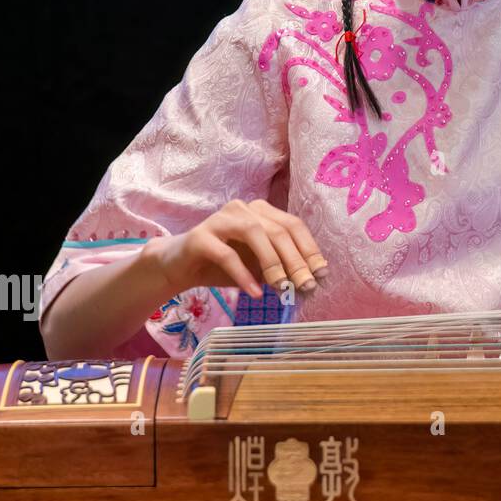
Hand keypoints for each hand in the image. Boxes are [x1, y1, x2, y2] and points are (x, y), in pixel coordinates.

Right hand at [144, 198, 326, 300]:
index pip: (293, 226)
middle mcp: (244, 208)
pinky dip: (243, 274)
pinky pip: (226, 254)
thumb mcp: (258, 268)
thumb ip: (280, 269)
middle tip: (306, 287)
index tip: (322, 274)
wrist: (178, 266)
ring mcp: (221, 219)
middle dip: (296, 261)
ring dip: (273, 264)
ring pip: (255, 234)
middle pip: (278, 230)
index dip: (310, 249)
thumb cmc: (224, 266)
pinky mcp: (201, 236)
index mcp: (262, 211)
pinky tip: (255, 293)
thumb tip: (309, 283)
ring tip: (282, 288)